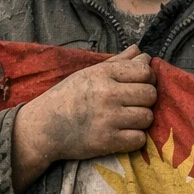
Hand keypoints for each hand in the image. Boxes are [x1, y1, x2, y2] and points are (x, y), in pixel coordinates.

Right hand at [11, 46, 157, 193]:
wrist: (43, 127)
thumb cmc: (67, 97)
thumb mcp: (88, 73)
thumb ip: (117, 62)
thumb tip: (141, 52)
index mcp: (103, 74)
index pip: (145, 71)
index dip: (148, 78)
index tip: (139, 85)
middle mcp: (107, 94)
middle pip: (150, 94)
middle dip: (146, 100)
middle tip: (133, 104)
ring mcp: (108, 118)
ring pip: (147, 117)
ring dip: (141, 120)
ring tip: (127, 119)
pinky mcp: (106, 141)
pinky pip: (139, 139)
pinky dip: (134, 138)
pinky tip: (123, 134)